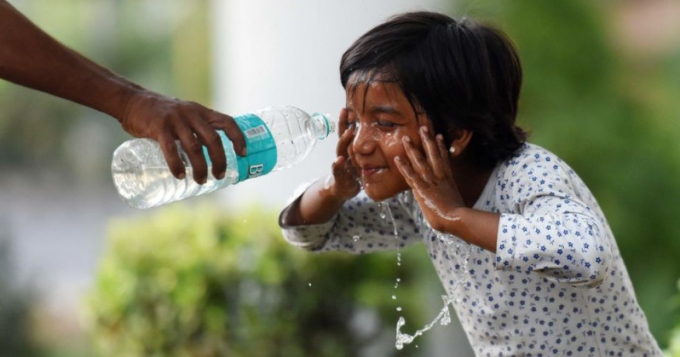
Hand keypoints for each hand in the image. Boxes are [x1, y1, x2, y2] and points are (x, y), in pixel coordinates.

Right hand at [119, 90, 246, 183]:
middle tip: (219, 176)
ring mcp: (175, 120)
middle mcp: (191, 114)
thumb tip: (208, 156)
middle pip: (213, 139)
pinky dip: (176, 164)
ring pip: (194, 147)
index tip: (243, 154)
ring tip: (201, 180)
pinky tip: (179, 175)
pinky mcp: (158, 127)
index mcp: (200, 111)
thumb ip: (194, 129)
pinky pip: (170, 148)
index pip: (227, 122)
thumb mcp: (183, 115)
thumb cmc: (160, 114)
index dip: (238, 137)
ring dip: (200, 167)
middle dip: (220, 160)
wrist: (131, 101)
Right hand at [325, 108, 359, 200]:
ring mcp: (340, 164)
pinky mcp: (338, 176)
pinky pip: (337, 170)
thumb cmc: (354, 171)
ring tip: (348, 132)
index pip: (347, 131)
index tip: (347, 107)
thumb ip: (368, 149)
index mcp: (349, 149)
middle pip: (342, 136)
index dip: (347, 120)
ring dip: (343, 141)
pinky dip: (337, 165)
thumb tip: (382, 135)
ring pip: (340, 150)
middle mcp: (343, 153)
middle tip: (345, 112)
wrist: (343, 189)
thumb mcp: (362, 159)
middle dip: (342, 124)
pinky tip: (339, 160)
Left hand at [394, 126, 464, 231]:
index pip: (444, 159)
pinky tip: (397, 158)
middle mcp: (440, 177)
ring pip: (420, 161)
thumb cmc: (457, 216)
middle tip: (422, 127)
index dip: (440, 147)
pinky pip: (411, 175)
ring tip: (406, 138)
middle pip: (433, 154)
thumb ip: (446, 197)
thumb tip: (443, 198)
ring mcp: (431, 182)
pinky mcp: (423, 189)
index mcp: (448, 179)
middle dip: (427, 140)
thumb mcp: (454, 202)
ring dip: (412, 149)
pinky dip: (404, 167)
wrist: (458, 219)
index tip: (438, 136)